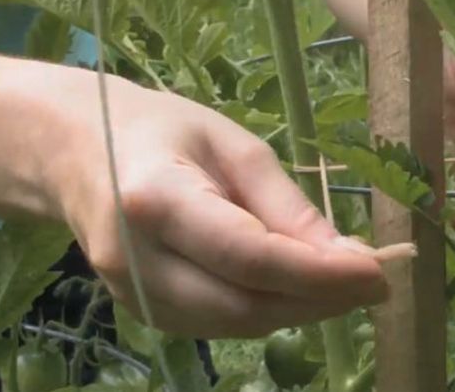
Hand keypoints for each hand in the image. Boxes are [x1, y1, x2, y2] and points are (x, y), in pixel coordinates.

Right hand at [54, 73, 387, 337]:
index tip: (378, 273)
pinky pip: (217, 324)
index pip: (249, 257)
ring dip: (298, 310)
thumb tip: (344, 258)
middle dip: (319, 301)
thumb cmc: (160, 130)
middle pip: (244, 304)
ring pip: (234, 324)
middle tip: (372, 282)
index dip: (319, 275)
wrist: (76, 151)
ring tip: (342, 283)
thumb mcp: (231, 144)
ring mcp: (132, 294)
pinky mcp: (140, 310)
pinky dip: (265, 311)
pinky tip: (294, 288)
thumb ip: (285, 204)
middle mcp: (136, 259)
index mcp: (156, 200)